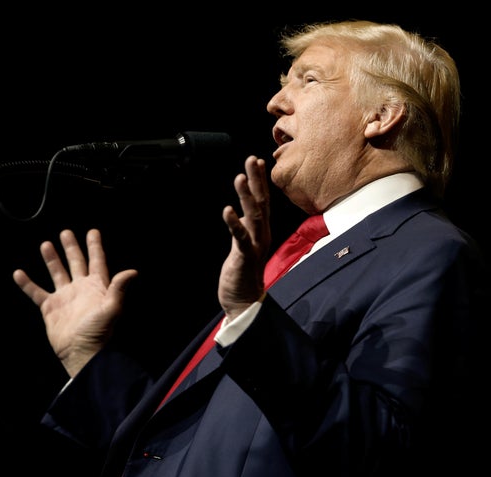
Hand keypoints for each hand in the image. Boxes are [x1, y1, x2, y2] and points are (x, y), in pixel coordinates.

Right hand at [12, 228, 137, 376]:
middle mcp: (81, 288)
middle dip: (71, 247)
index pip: (97, 261)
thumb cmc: (99, 331)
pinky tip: (19, 273)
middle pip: (76, 263)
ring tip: (46, 244)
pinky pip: (37, 292)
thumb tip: (133, 272)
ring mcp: (65, 297)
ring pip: (57, 273)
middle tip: (66, 232)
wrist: (81, 351)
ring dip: (52, 259)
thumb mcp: (112, 307)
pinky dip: (27, 283)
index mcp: (97, 286)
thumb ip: (119, 288)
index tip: (92, 232)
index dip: (95, 246)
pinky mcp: (50, 307)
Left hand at [218, 156, 271, 319]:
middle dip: (257, 181)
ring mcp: (255, 246)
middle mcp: (262, 235)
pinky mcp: (245, 257)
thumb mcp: (244, 245)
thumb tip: (240, 212)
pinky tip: (227, 210)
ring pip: (254, 217)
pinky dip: (234, 223)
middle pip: (262, 203)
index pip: (263, 201)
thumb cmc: (244, 274)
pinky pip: (240, 238)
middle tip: (253, 160)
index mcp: (261, 231)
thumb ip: (244, 228)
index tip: (257, 161)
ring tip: (240, 178)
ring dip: (247, 197)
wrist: (245, 303)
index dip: (260, 181)